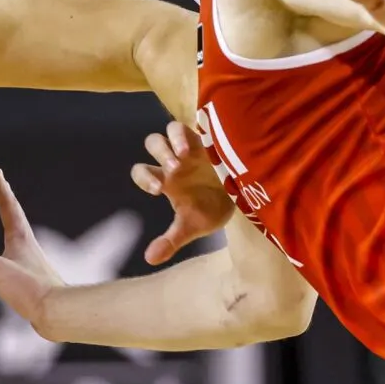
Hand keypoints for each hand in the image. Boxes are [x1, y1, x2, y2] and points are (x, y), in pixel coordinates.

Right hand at [0, 168, 63, 335]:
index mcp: (20, 239)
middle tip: (2, 187)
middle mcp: (28, 246)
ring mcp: (32, 261)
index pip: (9, 208)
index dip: (1, 190)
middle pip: (16, 218)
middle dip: (7, 201)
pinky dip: (13, 246)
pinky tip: (12, 257)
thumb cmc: (29, 291)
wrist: (56, 313)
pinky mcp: (33, 277)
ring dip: (12, 223)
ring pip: (20, 235)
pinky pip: (20, 254)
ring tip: (8, 218)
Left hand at [131, 115, 235, 264]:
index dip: (144, 177)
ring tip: (184, 157)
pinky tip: (199, 146)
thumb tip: (149, 259)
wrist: (242, 198)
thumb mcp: (191, 227)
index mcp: (166, 181)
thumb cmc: (212, 210)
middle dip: (160, 154)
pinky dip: (192, 133)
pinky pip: (195, 125)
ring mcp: (191, 146)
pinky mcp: (209, 138)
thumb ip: (171, 240)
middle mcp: (174, 161)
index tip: (159, 190)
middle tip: (174, 170)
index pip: (141, 171)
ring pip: (170, 130)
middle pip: (153, 143)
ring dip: (173, 141)